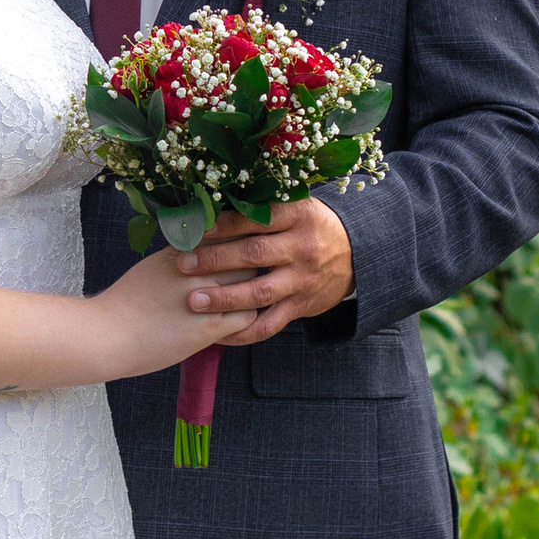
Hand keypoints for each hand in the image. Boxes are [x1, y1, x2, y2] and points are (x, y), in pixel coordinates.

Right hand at [97, 241, 275, 379]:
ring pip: (251, 287)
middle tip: (255, 275)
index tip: (248, 246)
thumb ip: (181, 257)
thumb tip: (202, 252)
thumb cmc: (123, 304)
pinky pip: (246, 318)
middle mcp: (197, 269)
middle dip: (251, 265)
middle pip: (245, 257)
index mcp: (182, 252)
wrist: (106, 335)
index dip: (241, 241)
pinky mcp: (208, 328)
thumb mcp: (152, 267)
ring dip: (253, 293)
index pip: (227, 235)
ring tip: (249, 299)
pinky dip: (247, 319)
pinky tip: (236, 323)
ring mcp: (206, 298)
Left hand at [181, 199, 354, 338]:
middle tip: (183, 264)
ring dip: (225, 298)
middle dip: (216, 260)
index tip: (197, 229)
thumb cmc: (311, 227)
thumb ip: (263, 207)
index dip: (226, 223)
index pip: (259, 218)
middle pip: (254, 254)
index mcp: (299, 216)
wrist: (355, 257)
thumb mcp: (297, 208)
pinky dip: (244, 332)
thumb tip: (212, 204)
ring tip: (194, 300)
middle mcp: (302, 248)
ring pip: (260, 292)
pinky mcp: (302, 306)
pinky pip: (271, 324)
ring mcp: (303, 280)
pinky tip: (219, 334)